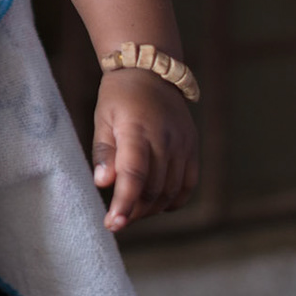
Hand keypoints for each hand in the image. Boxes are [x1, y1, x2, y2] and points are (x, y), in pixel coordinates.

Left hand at [91, 68, 198, 230]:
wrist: (152, 71)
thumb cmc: (120, 96)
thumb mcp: (102, 117)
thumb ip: (103, 152)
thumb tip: (102, 183)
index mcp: (137, 129)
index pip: (134, 175)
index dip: (124, 203)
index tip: (113, 224)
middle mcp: (165, 139)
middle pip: (153, 189)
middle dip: (134, 211)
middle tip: (117, 220)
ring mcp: (183, 144)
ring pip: (170, 191)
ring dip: (151, 209)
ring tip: (132, 212)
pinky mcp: (192, 148)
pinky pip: (188, 184)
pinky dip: (173, 200)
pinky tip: (156, 204)